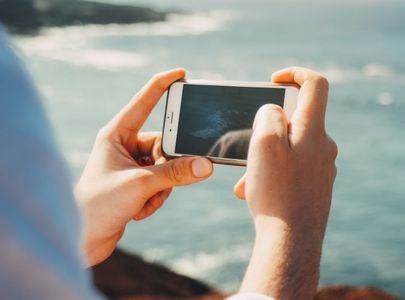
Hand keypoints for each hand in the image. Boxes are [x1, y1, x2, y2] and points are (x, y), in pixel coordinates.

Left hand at [75, 68, 213, 265]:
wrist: (83, 240)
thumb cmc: (99, 206)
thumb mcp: (141, 185)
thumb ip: (176, 173)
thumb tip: (206, 165)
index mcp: (116, 134)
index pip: (144, 103)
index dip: (163, 86)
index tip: (182, 73)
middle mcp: (123, 146)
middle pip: (165, 144)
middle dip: (167, 167)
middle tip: (157, 182)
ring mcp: (130, 166)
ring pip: (166, 167)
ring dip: (162, 188)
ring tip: (142, 201)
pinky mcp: (135, 184)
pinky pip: (162, 183)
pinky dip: (156, 198)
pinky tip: (138, 211)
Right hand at [234, 67, 337, 298]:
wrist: (292, 243)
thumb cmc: (277, 192)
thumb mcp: (264, 143)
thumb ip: (269, 116)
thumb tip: (275, 111)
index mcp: (315, 130)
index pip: (316, 84)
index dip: (295, 73)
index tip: (273, 80)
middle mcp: (324, 146)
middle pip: (297, 119)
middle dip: (267, 129)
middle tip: (248, 147)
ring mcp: (323, 168)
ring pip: (290, 149)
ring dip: (264, 158)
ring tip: (246, 181)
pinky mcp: (317, 187)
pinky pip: (292, 170)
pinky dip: (272, 175)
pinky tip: (254, 194)